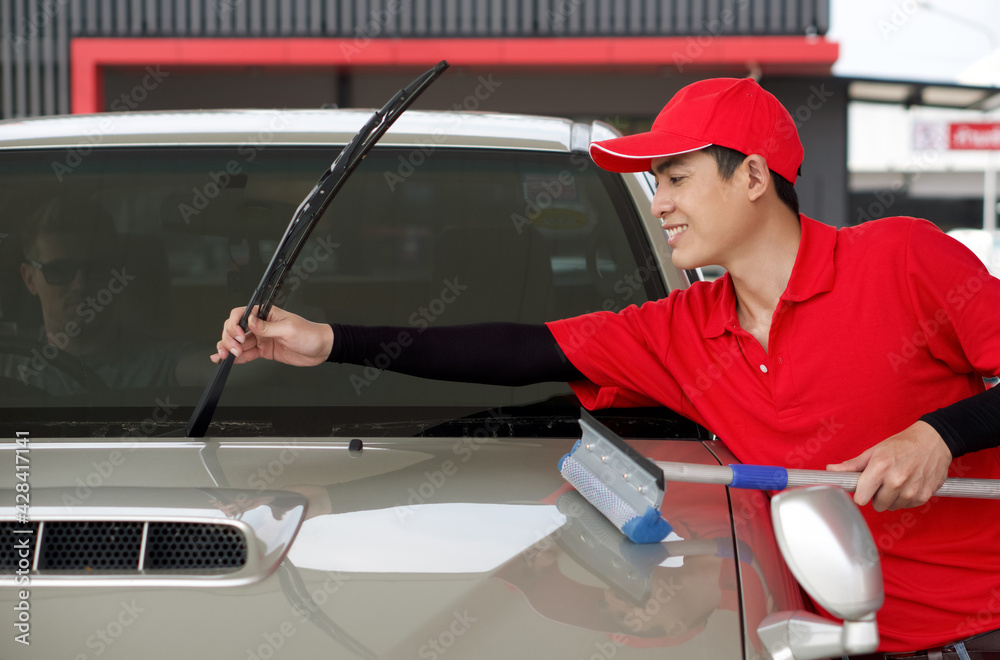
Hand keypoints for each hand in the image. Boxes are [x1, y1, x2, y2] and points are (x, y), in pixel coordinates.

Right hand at [212, 305, 333, 367]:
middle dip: (230, 338)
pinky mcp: (263, 351)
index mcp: (266, 313)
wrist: (321, 349)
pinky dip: (235, 357)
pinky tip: (226, 360)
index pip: (241, 313)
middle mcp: (261, 325)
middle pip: (235, 328)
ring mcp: (261, 338)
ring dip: (228, 348)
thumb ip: (267, 327)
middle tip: (235, 349)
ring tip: (225, 356)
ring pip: (237, 342)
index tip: (239, 335)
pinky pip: (246, 353)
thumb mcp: (288, 329)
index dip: (235, 324)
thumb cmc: (309, 334)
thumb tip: (250, 322)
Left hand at [826, 421, 952, 511]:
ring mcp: (911, 490)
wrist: (934, 441)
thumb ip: (853, 465)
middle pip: (877, 505)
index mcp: (880, 467)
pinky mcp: (924, 495)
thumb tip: (830, 470)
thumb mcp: (875, 451)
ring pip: (892, 507)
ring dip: (892, 498)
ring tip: (898, 480)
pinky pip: (908, 506)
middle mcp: (895, 480)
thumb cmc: (902, 444)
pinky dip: (906, 498)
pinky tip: (909, 483)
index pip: (861, 499)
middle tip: (884, 481)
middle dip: (877, 496)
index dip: (862, 494)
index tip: (864, 488)